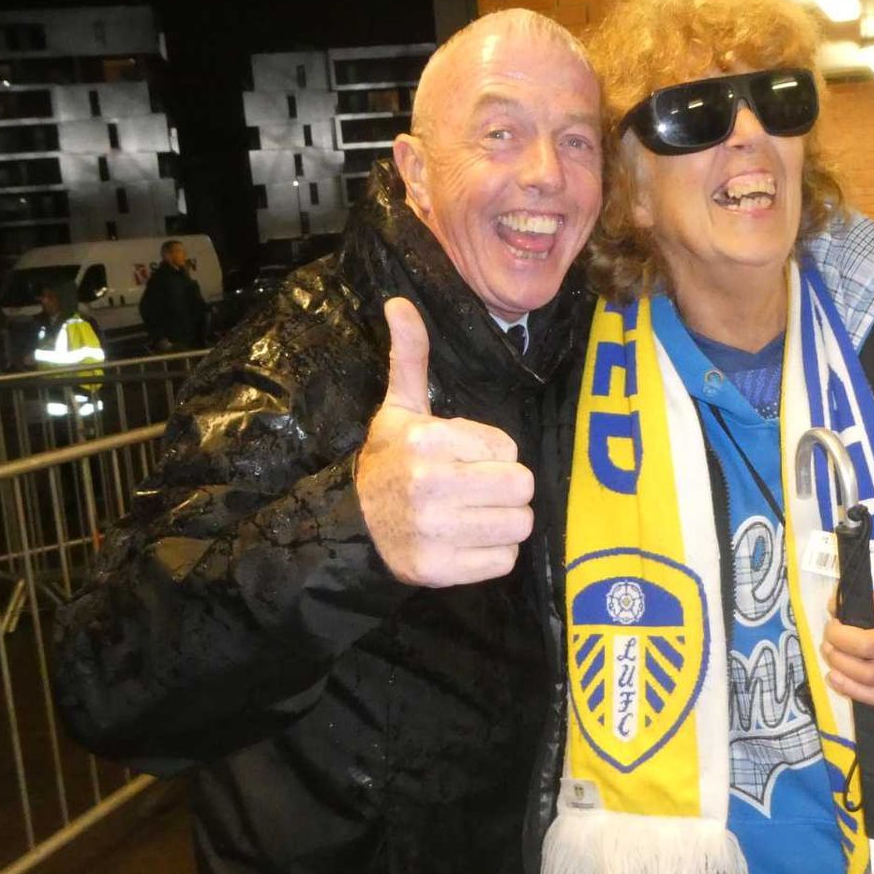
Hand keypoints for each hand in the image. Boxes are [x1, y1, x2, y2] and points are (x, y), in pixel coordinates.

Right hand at [355, 298, 533, 586]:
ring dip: (502, 524)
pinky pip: (504, 562)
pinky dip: (491, 557)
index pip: (509, 450)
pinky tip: (464, 543)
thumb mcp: (399, 408)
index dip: (492, 456)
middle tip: (475, 491)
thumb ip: (410, 357)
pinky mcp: (439, 571)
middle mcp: (431, 485)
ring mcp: (435, 532)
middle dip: (504, 490)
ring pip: (519, 527)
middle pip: (522, 489)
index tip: (461, 459)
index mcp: (427, 439)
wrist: (351, 525)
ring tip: (472, 516)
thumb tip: (400, 302)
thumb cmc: (388, 462)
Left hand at [821, 590, 873, 708]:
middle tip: (828, 640)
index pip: (870, 632)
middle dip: (838, 647)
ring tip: (830, 655)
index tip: (834, 621)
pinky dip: (849, 690)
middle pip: (867, 655)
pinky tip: (835, 677)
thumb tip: (833, 606)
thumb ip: (868, 603)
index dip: (843, 631)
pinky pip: (873, 699)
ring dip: (840, 667)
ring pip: (867, 679)